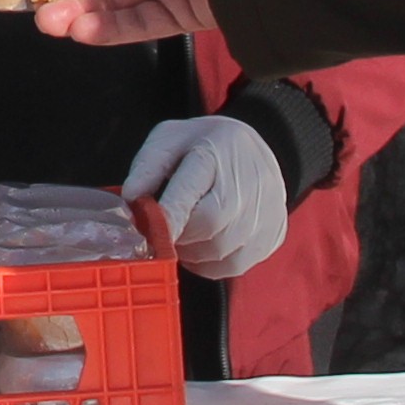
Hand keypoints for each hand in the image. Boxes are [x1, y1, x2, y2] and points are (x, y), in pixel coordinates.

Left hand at [127, 113, 288, 276]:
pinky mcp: (273, 235)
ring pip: (221, 252)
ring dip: (192, 252)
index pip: (192, 190)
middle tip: (165, 230)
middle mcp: (249, 182)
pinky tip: (203, 245)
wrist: (254, 148)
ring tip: (184, 234)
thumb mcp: (169, 139)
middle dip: (179, 235)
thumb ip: (147, 168)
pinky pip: (234, 266)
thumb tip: (130, 200)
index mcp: (216, 152)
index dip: (169, 216)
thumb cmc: (204, 145)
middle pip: (210, 225)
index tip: (151, 233)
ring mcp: (266, 211)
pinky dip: (211, 264)